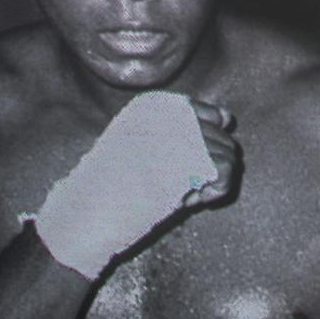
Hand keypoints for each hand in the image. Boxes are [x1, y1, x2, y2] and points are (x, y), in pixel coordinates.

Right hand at [35, 91, 241, 278]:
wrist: (91, 212)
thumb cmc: (113, 187)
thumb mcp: (142, 148)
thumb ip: (182, 132)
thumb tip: (228, 118)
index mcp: (155, 106)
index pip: (209, 114)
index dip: (210, 143)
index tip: (196, 164)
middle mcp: (172, 113)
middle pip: (221, 137)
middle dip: (210, 166)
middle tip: (183, 187)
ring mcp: (182, 134)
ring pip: (228, 154)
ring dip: (213, 179)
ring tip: (184, 192)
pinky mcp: (192, 160)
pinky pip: (226, 172)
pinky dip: (216, 191)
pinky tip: (192, 198)